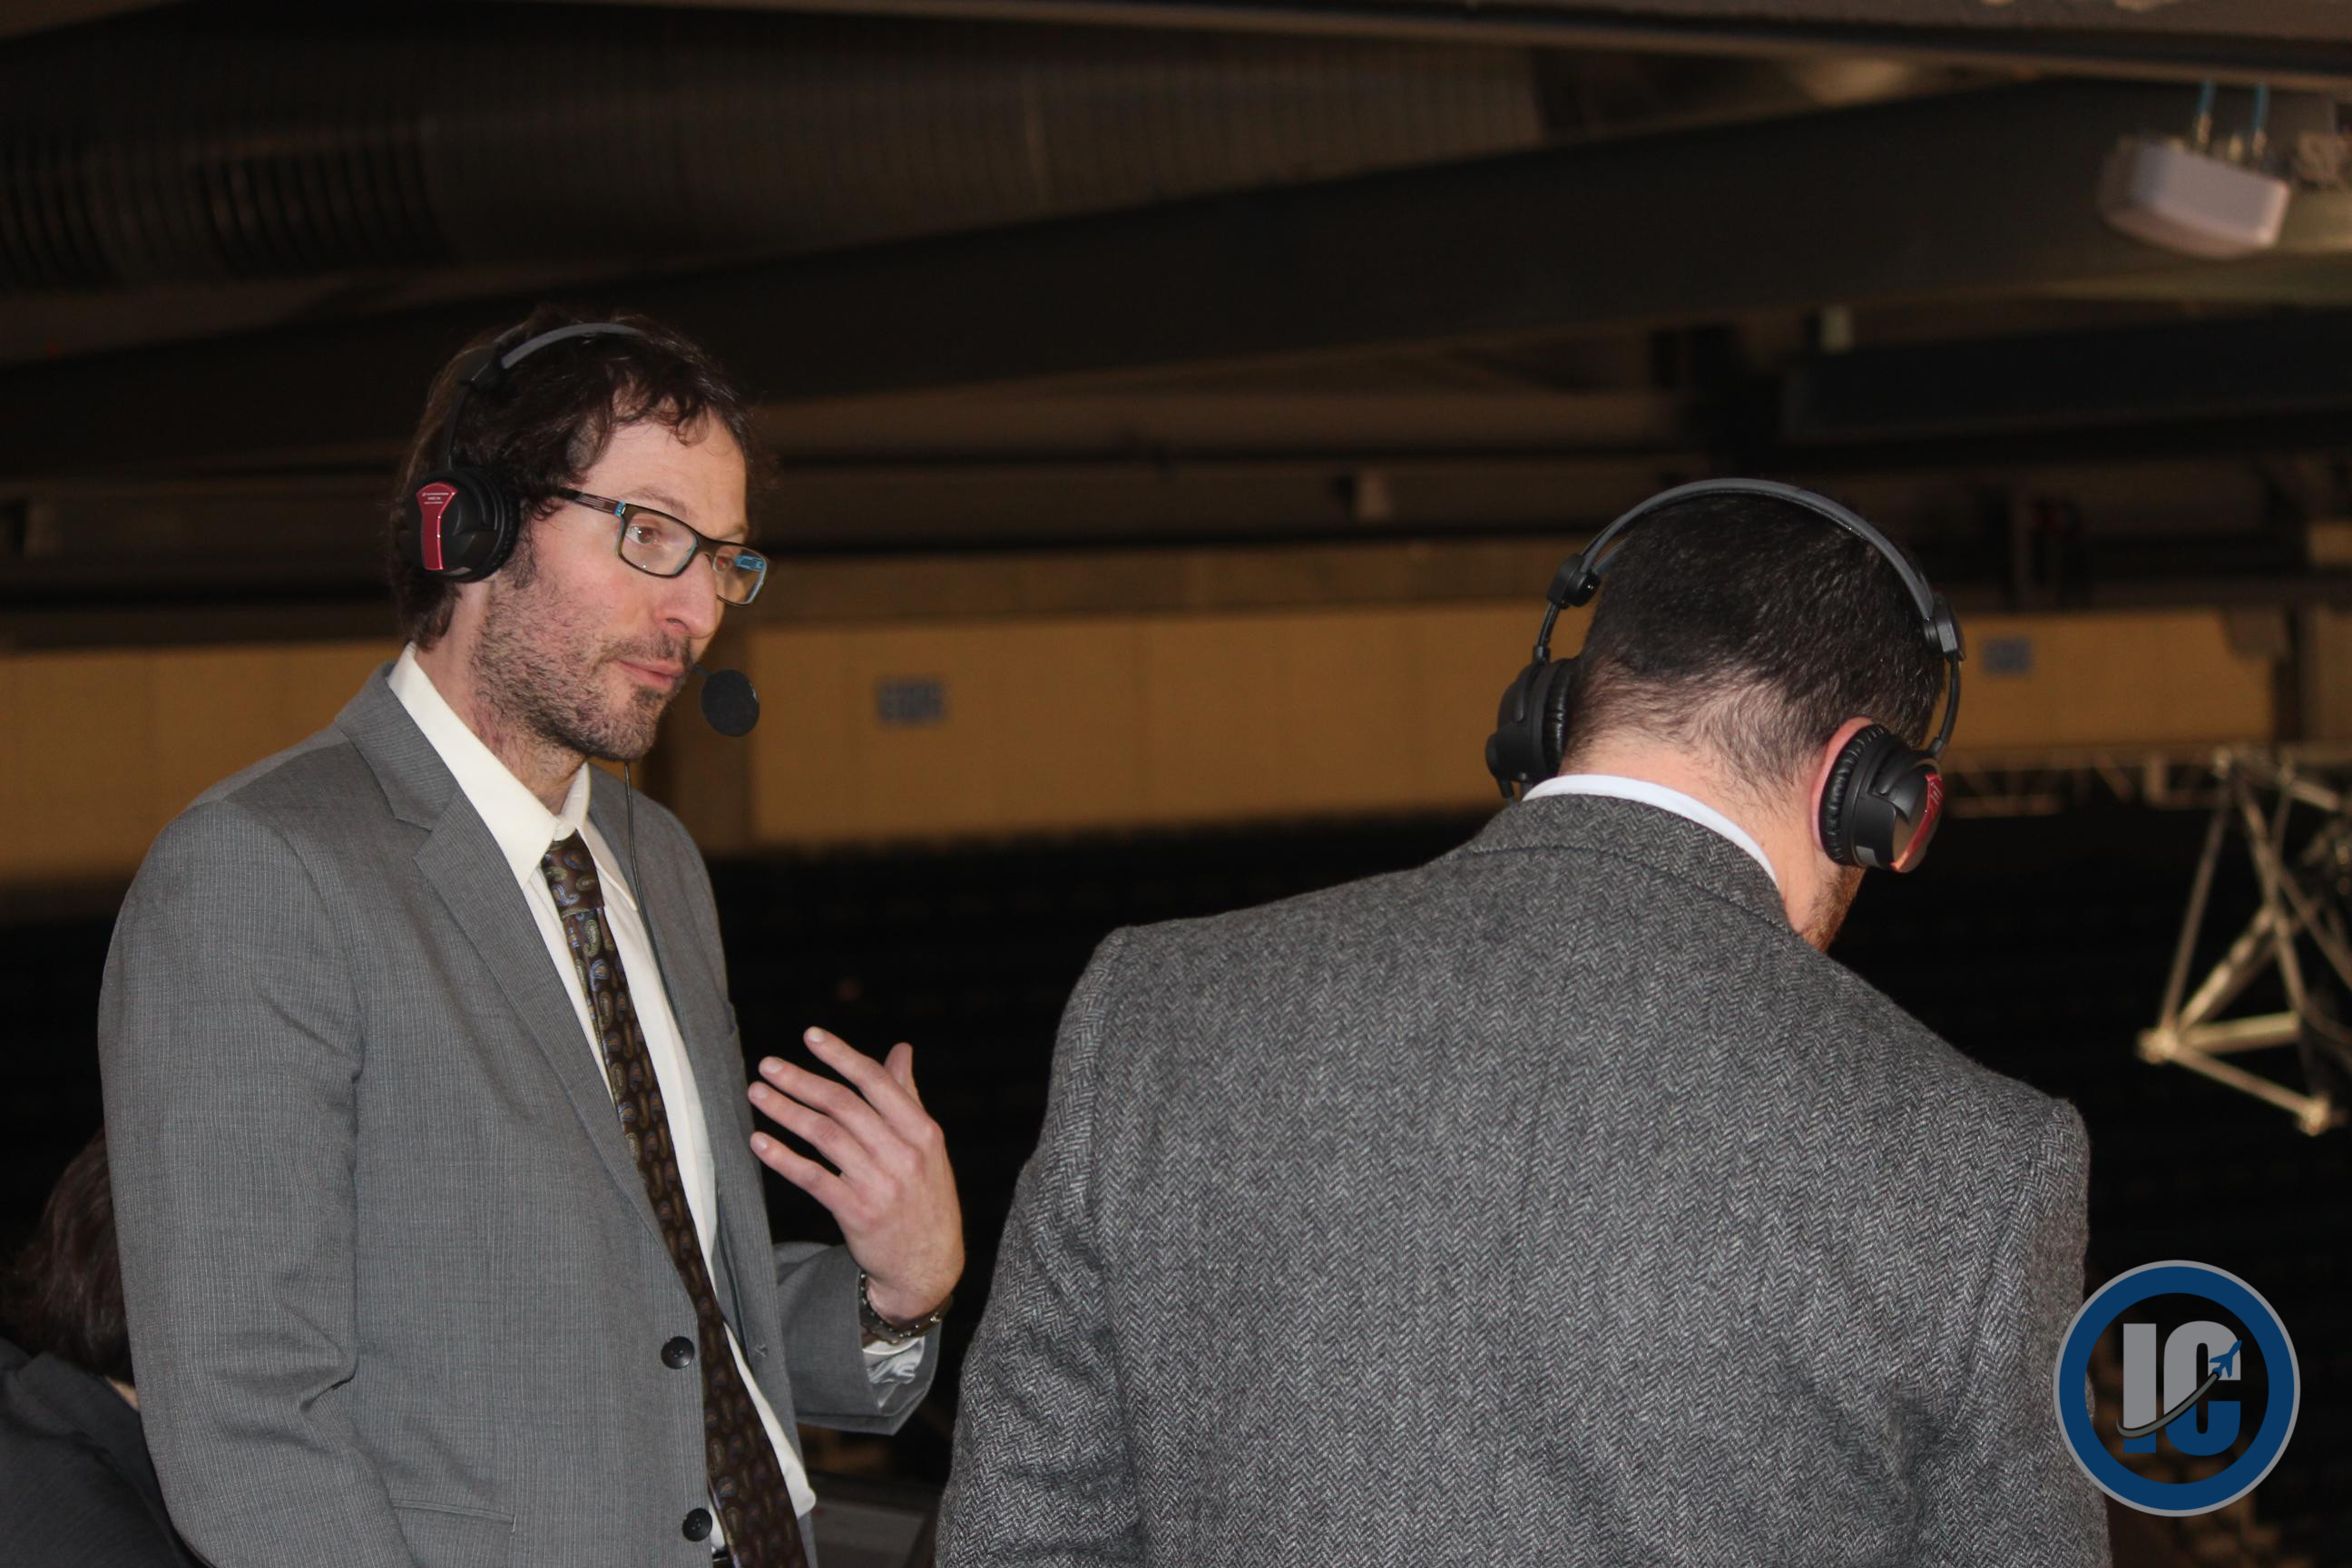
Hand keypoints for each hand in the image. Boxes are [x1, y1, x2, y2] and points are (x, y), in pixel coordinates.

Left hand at [748, 1028, 963, 1322]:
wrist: (929, 1265)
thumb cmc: (925, 1197)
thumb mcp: (928, 1146)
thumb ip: (908, 1097)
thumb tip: (901, 1050)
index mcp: (922, 1131)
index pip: (876, 1082)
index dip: (840, 1055)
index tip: (810, 1035)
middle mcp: (902, 1153)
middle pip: (843, 1106)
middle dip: (801, 1081)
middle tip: (768, 1066)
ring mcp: (879, 1184)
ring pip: (824, 1136)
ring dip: (786, 1111)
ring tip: (758, 1095)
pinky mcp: (856, 1212)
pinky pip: (812, 1178)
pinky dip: (783, 1158)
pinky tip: (760, 1142)